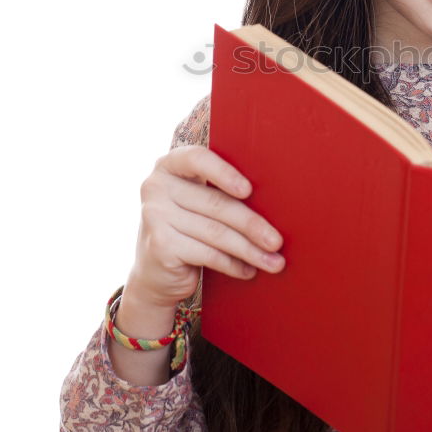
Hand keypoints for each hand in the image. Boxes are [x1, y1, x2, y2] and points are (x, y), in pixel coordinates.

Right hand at [128, 143, 285, 309]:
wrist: (155, 272)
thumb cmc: (189, 228)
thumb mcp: (197, 201)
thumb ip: (220, 191)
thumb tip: (275, 201)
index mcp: (170, 165)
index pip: (196, 159)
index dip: (224, 173)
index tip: (248, 190)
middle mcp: (156, 186)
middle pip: (215, 203)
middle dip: (252, 225)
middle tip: (277, 241)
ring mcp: (154, 216)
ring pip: (216, 233)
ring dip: (249, 250)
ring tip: (274, 262)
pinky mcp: (160, 245)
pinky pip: (208, 254)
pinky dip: (233, 264)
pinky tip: (249, 271)